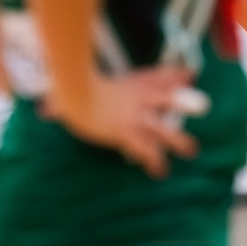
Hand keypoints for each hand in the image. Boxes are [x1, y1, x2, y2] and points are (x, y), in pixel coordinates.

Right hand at [46, 66, 199, 178]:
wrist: (75, 92)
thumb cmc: (69, 88)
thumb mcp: (72, 87)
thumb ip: (67, 96)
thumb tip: (42, 109)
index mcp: (130, 82)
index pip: (157, 75)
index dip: (175, 74)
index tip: (191, 73)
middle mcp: (138, 98)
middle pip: (169, 98)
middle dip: (185, 102)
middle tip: (204, 106)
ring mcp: (135, 115)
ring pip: (164, 128)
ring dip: (178, 140)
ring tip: (191, 150)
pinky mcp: (128, 132)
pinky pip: (147, 149)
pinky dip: (154, 161)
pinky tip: (159, 172)